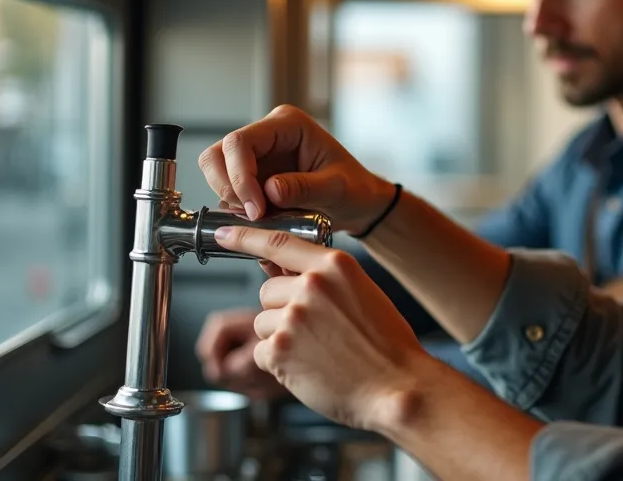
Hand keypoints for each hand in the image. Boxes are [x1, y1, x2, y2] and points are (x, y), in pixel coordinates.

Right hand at [198, 105, 393, 233]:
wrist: (359, 203)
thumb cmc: (354, 188)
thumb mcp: (337, 189)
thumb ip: (305, 187)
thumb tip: (269, 190)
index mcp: (287, 125)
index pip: (241, 141)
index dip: (240, 176)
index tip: (256, 209)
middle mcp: (267, 135)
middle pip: (218, 153)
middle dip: (227, 187)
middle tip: (251, 215)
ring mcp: (257, 156)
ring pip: (216, 171)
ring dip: (230, 199)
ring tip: (259, 218)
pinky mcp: (253, 177)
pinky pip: (228, 190)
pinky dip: (236, 208)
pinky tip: (261, 219)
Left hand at [214, 224, 431, 432]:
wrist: (398, 387)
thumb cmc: (386, 346)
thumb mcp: (361, 294)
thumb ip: (321, 279)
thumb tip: (278, 268)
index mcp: (335, 266)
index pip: (278, 242)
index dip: (244, 237)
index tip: (224, 234)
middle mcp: (312, 286)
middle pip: (268, 291)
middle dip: (281, 311)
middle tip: (315, 332)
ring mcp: (294, 317)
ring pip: (262, 322)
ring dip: (280, 339)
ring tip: (317, 352)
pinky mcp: (280, 350)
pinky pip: (261, 351)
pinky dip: (279, 364)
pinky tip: (310, 367)